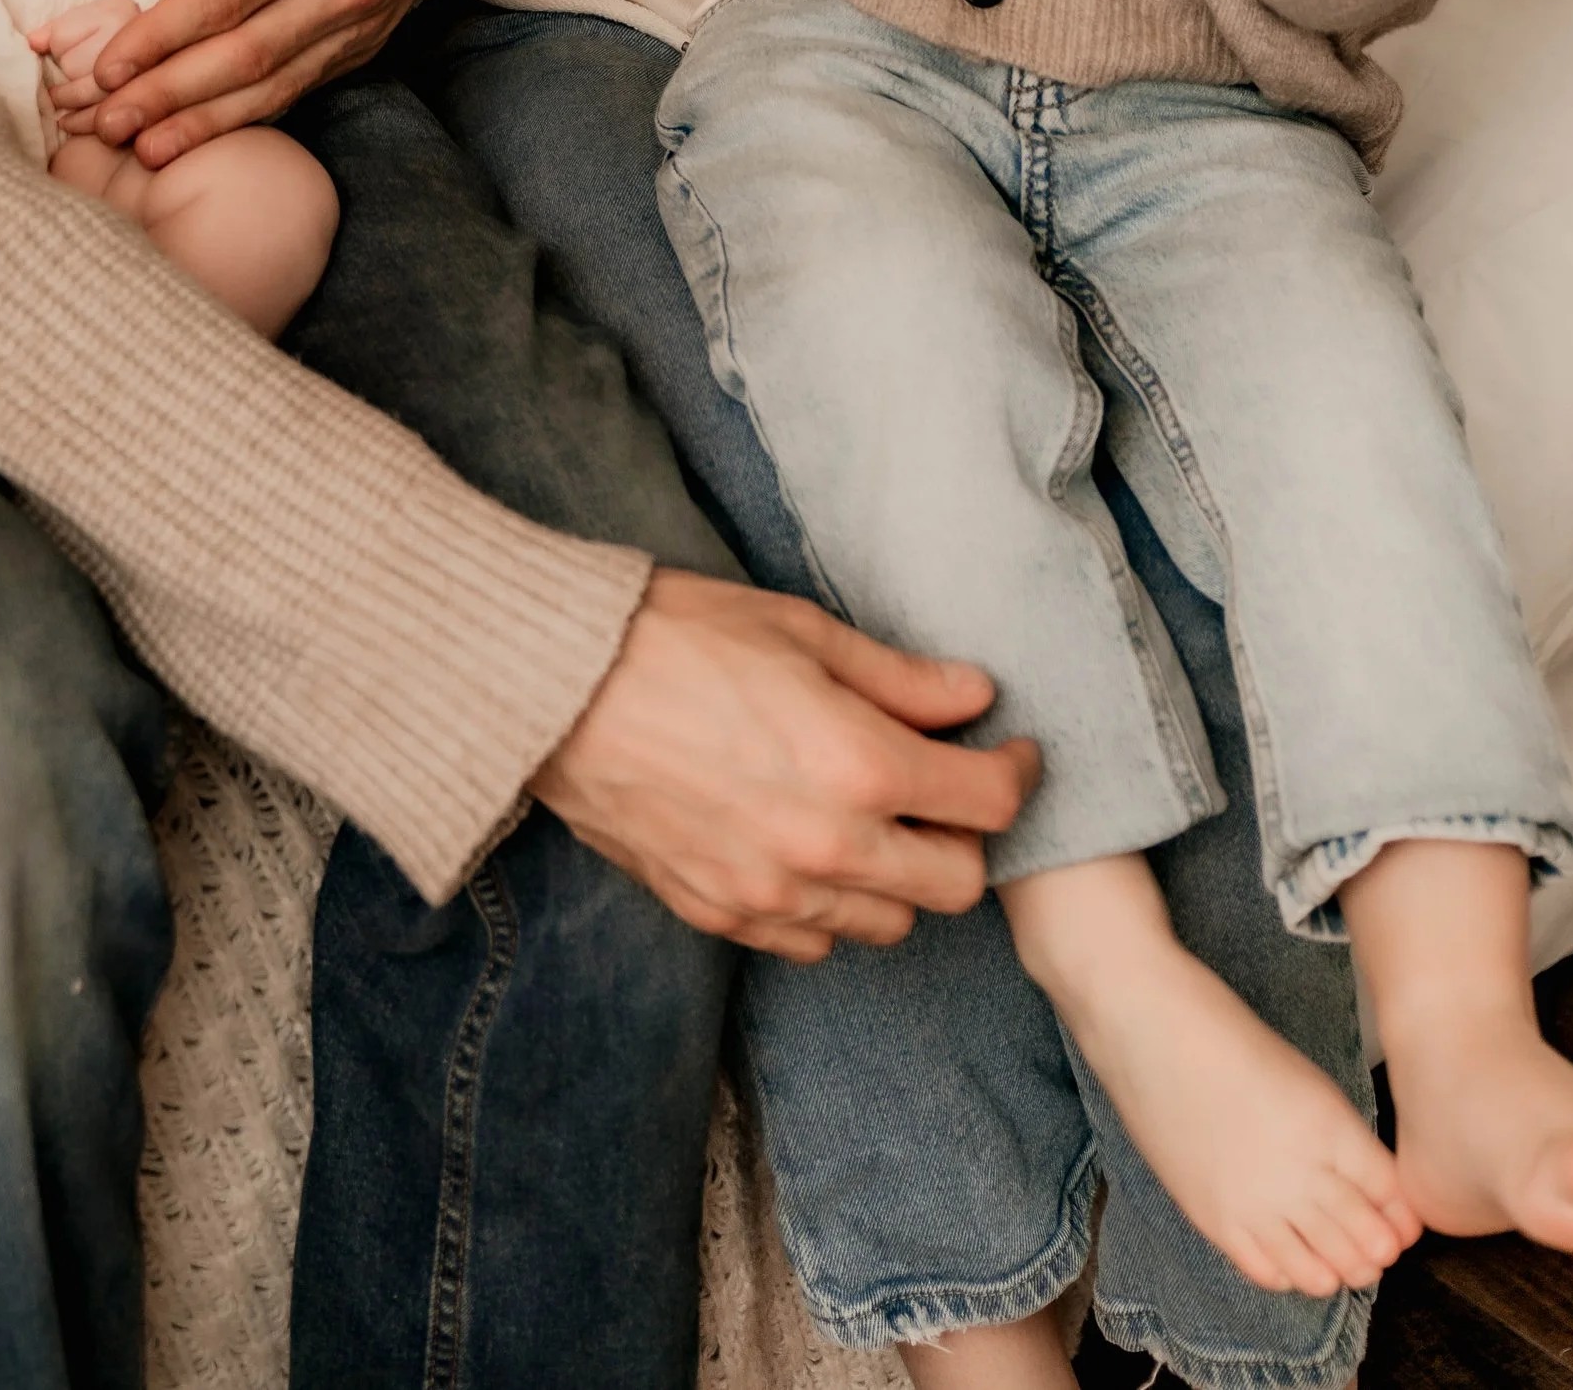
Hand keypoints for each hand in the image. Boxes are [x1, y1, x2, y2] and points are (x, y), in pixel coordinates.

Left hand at [49, 0, 480, 163]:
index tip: (107, 66)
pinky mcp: (373, 37)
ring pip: (276, 86)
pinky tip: (208, 131)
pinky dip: (253, 115)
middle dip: (170, 96)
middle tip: (106, 122)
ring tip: (146, 149)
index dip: (160, 39)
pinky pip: (305, 85)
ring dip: (206, 122)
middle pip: (245, 57)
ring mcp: (366, 19)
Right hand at [531, 570, 1037, 959]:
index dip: (1015, 772)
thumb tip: (973, 697)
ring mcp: (770, 894)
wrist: (556, 687)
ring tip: (870, 814)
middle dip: (964, 833)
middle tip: (941, 784)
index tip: (1008, 750)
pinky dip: (830, 907)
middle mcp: (826, 848)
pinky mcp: (719, 914)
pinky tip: (808, 847)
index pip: (987, 803)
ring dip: (899, 875)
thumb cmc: (675, 637)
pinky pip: (811, 941)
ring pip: (887, 923)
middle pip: (956, 884)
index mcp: (857, 765)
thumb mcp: (802, 631)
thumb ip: (899, 678)